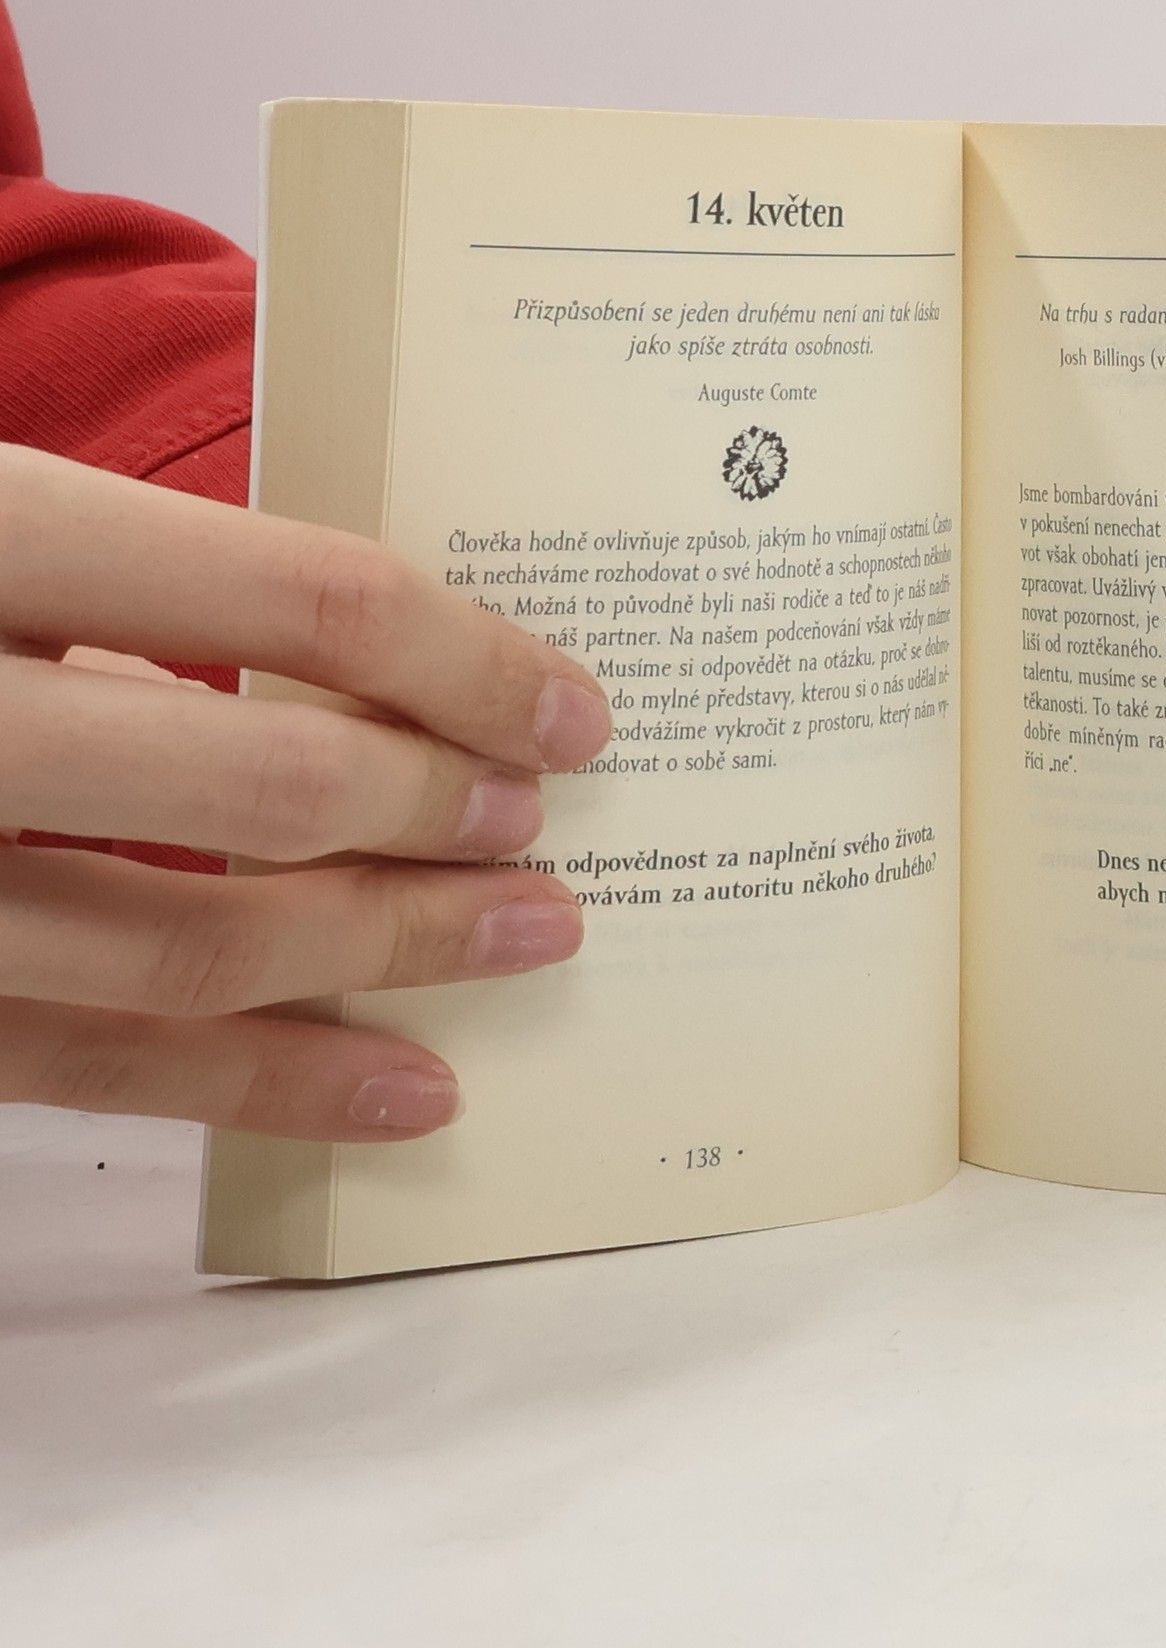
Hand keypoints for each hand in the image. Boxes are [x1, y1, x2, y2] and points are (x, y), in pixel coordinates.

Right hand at [0, 447, 611, 1140]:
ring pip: (191, 945)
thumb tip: (371, 670)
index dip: (465, 658)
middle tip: (544, 830)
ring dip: (386, 955)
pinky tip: (398, 1088)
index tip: (572, 710)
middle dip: (438, 811)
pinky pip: (94, 1066)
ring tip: (524, 944)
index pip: (301, 597)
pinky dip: (263, 1084)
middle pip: (265, 785)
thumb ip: (139, 575)